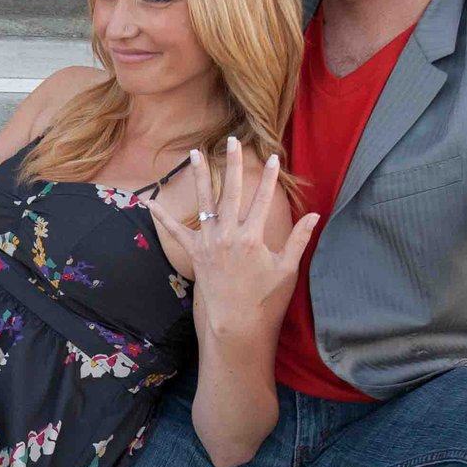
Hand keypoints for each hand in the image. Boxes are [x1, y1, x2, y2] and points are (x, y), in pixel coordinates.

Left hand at [149, 136, 318, 336]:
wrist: (236, 326)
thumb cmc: (265, 301)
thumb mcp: (287, 270)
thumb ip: (299, 239)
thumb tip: (315, 215)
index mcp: (252, 237)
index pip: (263, 199)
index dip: (269, 177)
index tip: (273, 157)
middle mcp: (228, 235)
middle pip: (232, 191)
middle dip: (233, 164)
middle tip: (233, 140)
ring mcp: (209, 243)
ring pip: (204, 202)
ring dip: (201, 176)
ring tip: (196, 154)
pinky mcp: (195, 255)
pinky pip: (177, 233)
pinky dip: (164, 219)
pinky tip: (152, 203)